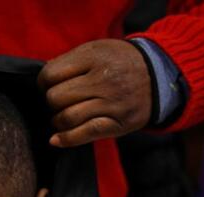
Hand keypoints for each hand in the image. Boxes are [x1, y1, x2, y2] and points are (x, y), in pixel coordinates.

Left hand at [38, 39, 152, 147]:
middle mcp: (104, 79)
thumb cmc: (119, 62)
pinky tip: (55, 140)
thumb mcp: (97, 50)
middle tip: (60, 102)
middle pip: (56, 98)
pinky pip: (85, 133)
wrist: (161, 75)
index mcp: (95, 57)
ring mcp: (113, 102)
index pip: (51, 74)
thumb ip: (69, 61)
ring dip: (58, 121)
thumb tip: (43, 80)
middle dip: (52, 102)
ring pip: (67, 117)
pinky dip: (66, 139)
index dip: (44, 83)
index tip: (49, 86)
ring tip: (63, 116)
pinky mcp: (119, 122)